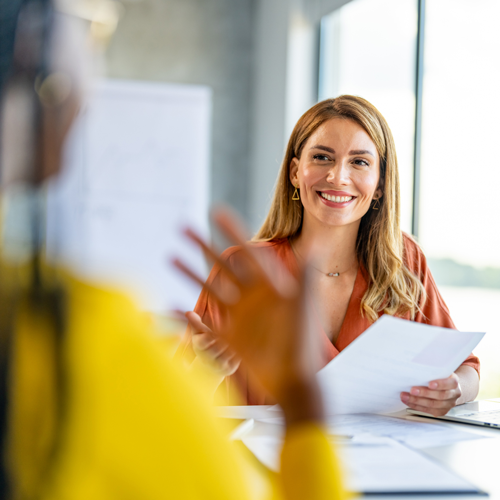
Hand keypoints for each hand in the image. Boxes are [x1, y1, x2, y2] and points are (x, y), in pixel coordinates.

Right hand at [174, 208, 323, 424]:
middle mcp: (250, 297)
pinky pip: (203, 324)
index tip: (216, 211)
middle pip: (221, 265)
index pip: (246, 252)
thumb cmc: (303, 342)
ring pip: (208, 289)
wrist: (296, 380)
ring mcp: (238, 317)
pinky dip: (186, 316)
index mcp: (268, 285)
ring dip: (189, 272)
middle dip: (203, 245)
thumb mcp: (304, 305)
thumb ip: (305, 276)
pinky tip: (170, 305)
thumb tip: (312, 245)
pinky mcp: (229, 339)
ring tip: (171, 256)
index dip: (231, 231)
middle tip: (183, 227)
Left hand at [400, 373, 461, 416]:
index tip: (430, 384)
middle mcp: (453, 395)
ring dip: (416, 401)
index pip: (450, 384)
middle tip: (412, 390)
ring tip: (405, 396)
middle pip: (440, 396)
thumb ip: (433, 370)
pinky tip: (407, 400)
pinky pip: (427, 410)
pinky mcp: (440, 411)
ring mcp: (448, 404)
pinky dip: (416, 405)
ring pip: (432, 405)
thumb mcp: (440, 370)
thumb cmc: (441, 377)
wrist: (448, 387)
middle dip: (424, 393)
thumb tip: (417, 366)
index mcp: (454, 383)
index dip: (440, 384)